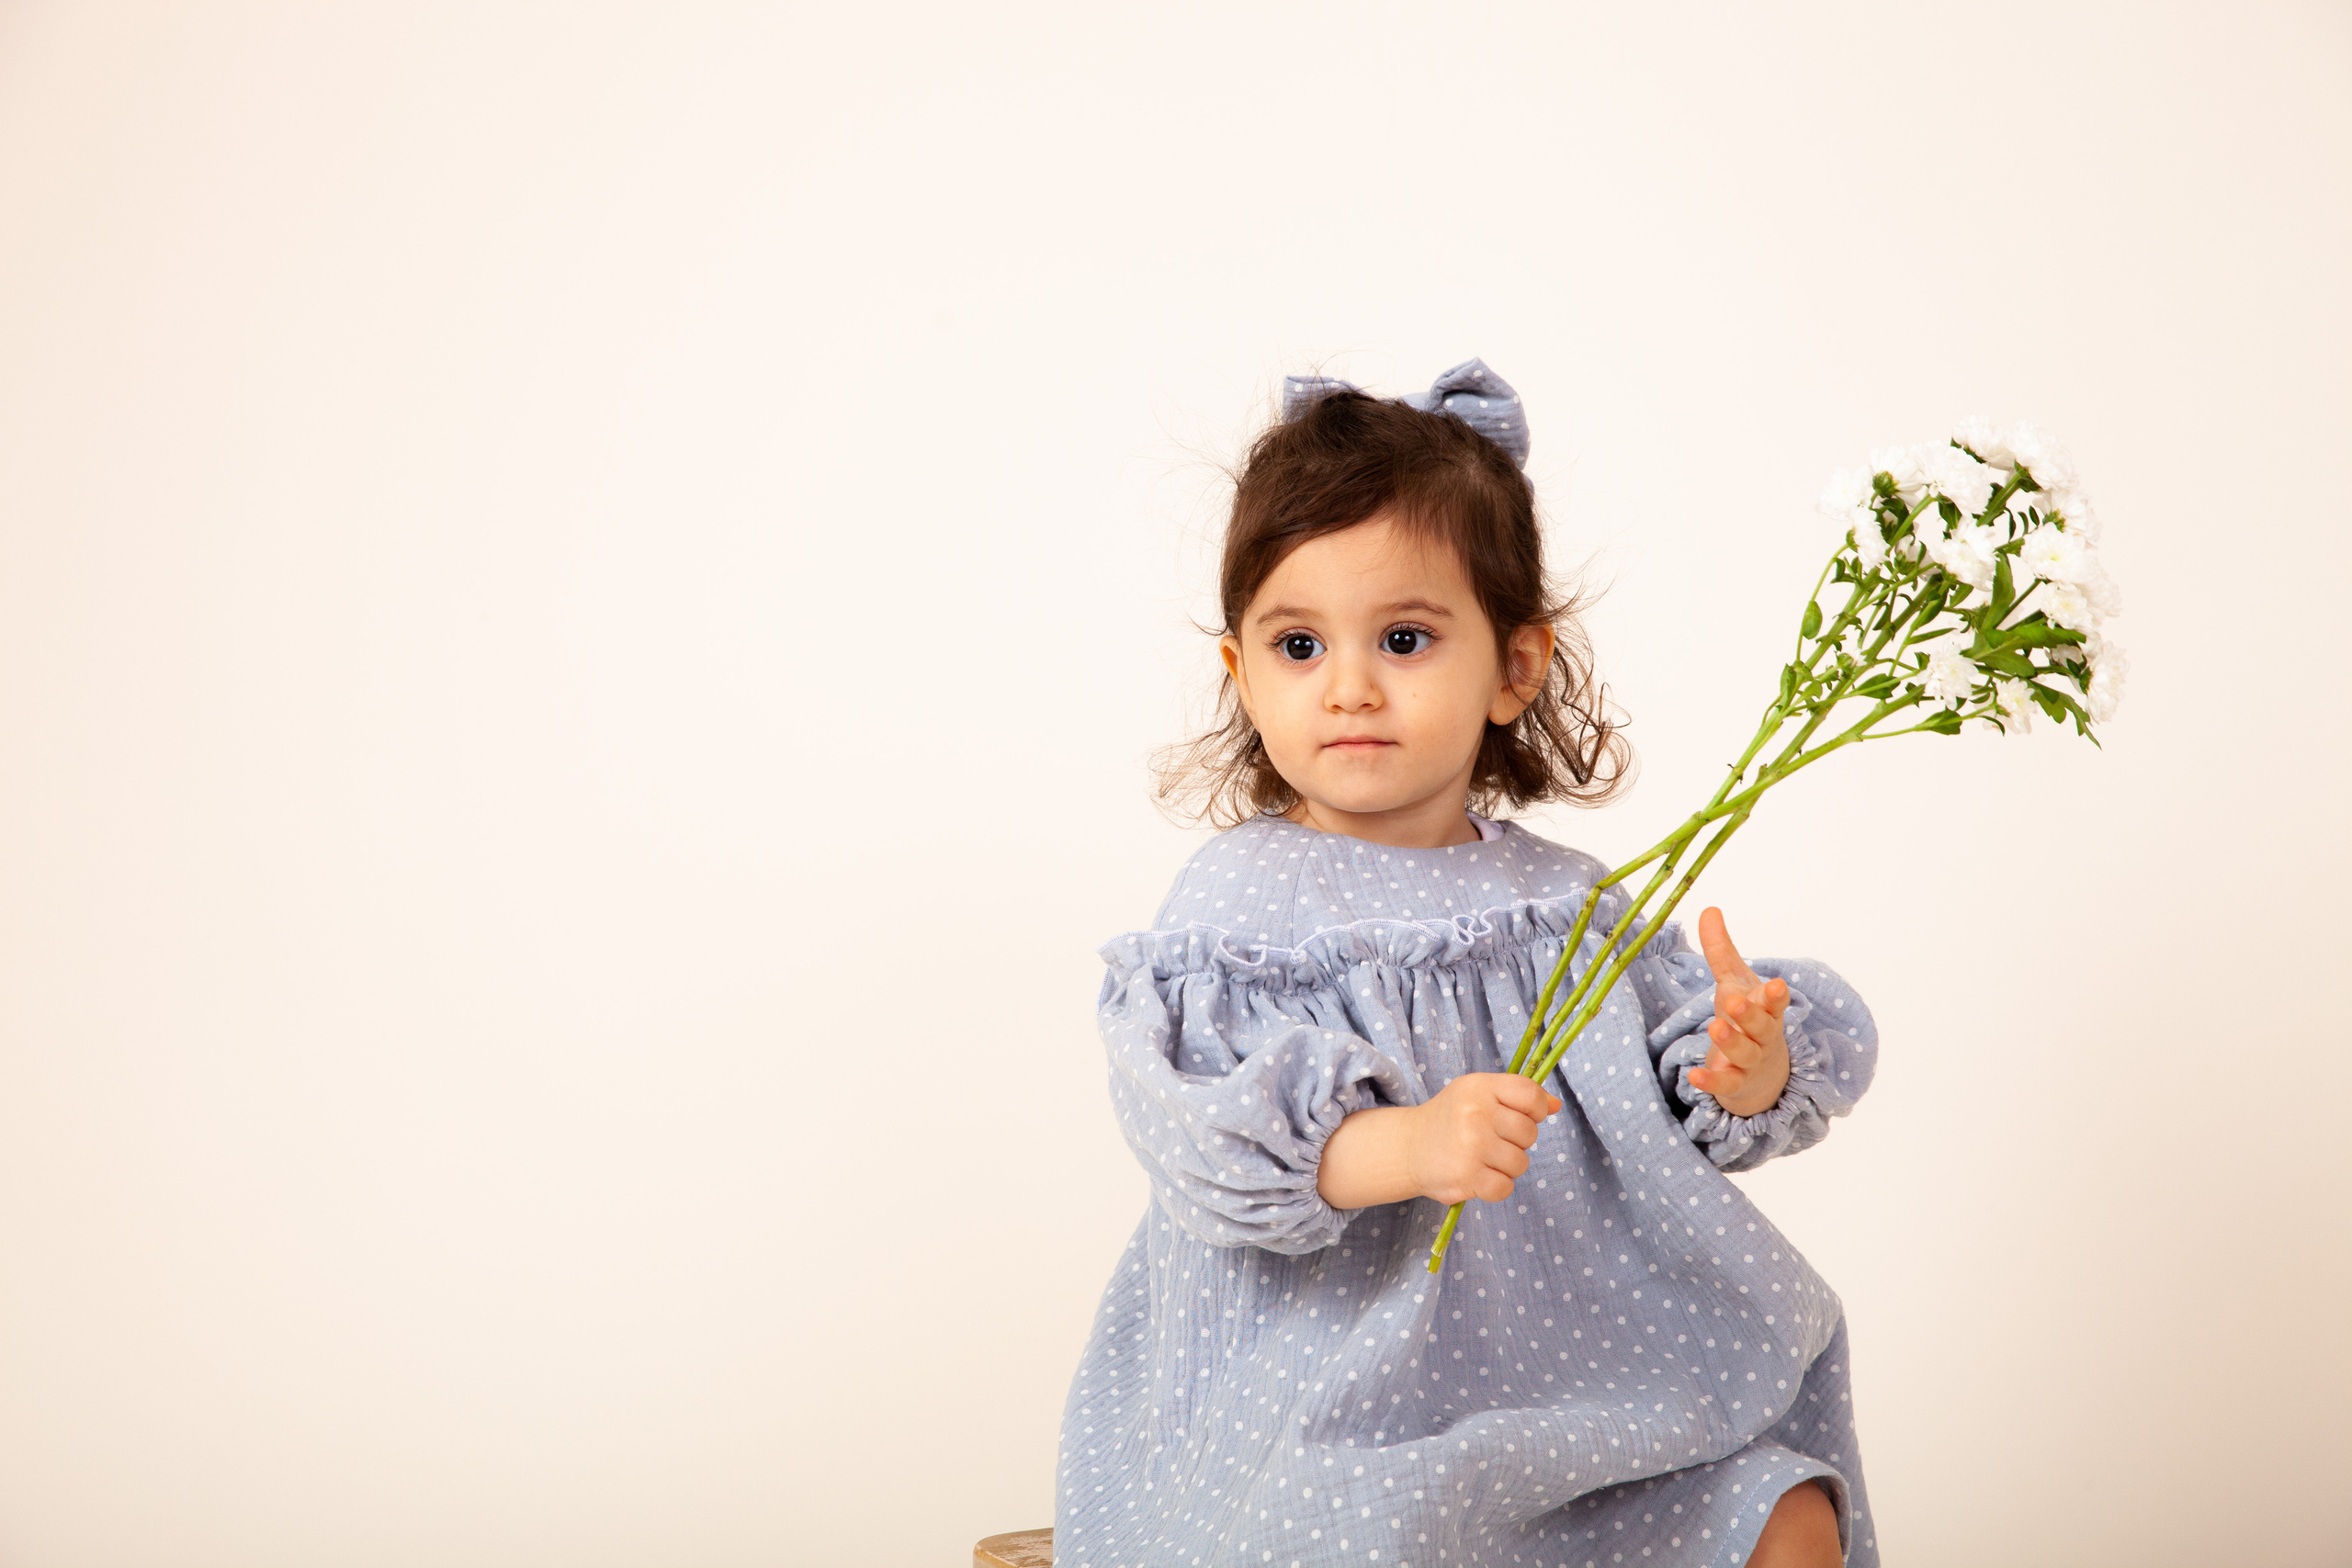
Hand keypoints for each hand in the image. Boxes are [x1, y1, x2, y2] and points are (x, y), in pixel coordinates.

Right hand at [1403, 1073, 1560, 1205]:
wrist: (1408, 1147)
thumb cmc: (1452, 1118)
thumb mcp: (1479, 1094)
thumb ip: (1518, 1096)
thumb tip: (1556, 1106)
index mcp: (1479, 1087)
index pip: (1531, 1095)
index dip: (1537, 1110)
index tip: (1524, 1116)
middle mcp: (1475, 1113)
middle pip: (1529, 1133)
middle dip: (1517, 1141)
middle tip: (1492, 1140)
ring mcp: (1471, 1145)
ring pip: (1520, 1163)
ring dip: (1507, 1166)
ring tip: (1483, 1158)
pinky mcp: (1466, 1176)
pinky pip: (1505, 1187)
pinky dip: (1496, 1186)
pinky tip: (1479, 1176)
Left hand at [1686, 906, 1790, 1118]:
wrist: (1762, 1071)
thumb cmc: (1748, 1017)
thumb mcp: (1735, 982)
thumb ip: (1720, 950)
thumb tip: (1709, 909)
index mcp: (1766, 1008)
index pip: (1774, 1001)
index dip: (1775, 994)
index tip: (1776, 984)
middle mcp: (1763, 1035)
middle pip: (1761, 1026)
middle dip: (1750, 1014)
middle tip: (1734, 1000)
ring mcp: (1751, 1061)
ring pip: (1745, 1053)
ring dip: (1732, 1042)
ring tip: (1715, 1027)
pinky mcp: (1735, 1083)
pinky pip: (1726, 1084)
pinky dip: (1712, 1082)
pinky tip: (1694, 1076)